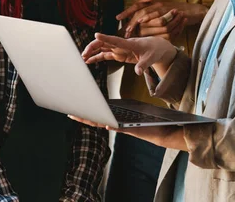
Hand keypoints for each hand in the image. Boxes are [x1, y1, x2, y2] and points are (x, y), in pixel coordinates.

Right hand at [67, 115, 187, 150]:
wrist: (163, 130)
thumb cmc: (148, 120)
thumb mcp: (133, 110)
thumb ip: (123, 108)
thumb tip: (114, 103)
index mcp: (117, 118)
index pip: (99, 113)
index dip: (87, 111)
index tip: (75, 107)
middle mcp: (118, 123)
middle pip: (98, 119)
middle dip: (84, 116)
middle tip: (70, 113)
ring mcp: (123, 127)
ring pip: (105, 124)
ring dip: (94, 121)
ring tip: (81, 118)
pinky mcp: (132, 129)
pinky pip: (120, 127)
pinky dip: (113, 126)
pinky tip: (105, 124)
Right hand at [81, 33, 177, 76]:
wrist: (156, 47)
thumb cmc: (154, 50)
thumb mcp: (151, 58)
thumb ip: (143, 64)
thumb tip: (138, 72)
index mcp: (130, 44)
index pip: (116, 40)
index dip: (106, 38)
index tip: (96, 34)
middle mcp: (122, 45)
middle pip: (104, 43)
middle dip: (93, 47)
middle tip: (84, 54)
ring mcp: (119, 49)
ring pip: (102, 48)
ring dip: (92, 52)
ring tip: (83, 57)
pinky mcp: (119, 54)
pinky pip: (106, 55)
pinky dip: (97, 57)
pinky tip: (89, 60)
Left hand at [116, 0, 206, 37]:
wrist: (194, 11)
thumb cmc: (179, 14)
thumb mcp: (165, 16)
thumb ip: (154, 18)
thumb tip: (142, 23)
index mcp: (154, 4)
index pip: (138, 6)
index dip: (127, 11)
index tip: (118, 18)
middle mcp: (157, 3)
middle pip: (139, 9)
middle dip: (130, 18)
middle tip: (124, 28)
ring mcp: (163, 6)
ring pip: (145, 11)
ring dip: (136, 20)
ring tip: (130, 28)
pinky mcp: (169, 10)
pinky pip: (156, 12)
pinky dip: (148, 17)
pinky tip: (142, 21)